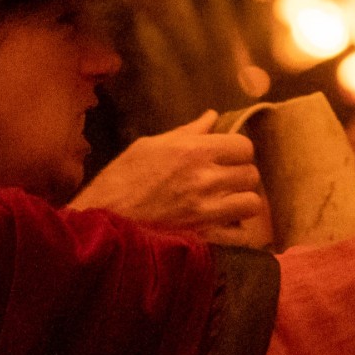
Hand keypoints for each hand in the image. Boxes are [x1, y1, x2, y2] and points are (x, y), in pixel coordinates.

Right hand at [71, 111, 265, 237]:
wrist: (101, 221)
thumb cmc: (120, 179)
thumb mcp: (149, 146)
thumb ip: (187, 132)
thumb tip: (211, 116)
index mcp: (194, 152)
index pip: (244, 146)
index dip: (237, 151)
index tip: (227, 156)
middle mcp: (207, 179)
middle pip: (252, 174)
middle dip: (242, 176)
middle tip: (227, 180)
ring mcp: (208, 211)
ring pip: (253, 203)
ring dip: (243, 202)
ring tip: (229, 202)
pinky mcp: (205, 238)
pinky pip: (241, 234)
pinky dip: (237, 231)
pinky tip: (224, 225)